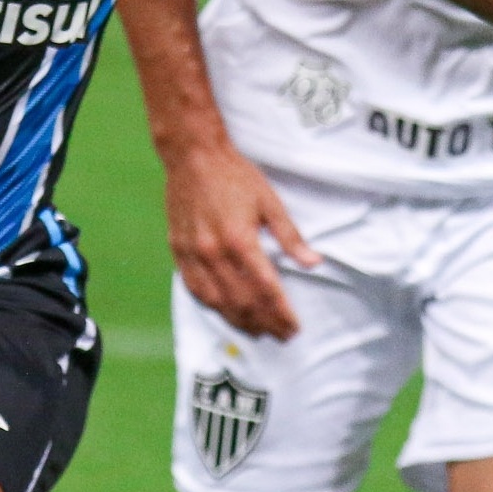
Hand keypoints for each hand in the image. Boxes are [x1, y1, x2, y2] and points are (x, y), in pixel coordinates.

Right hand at [165, 144, 319, 340]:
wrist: (192, 156)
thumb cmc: (234, 175)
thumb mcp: (269, 202)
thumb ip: (290, 237)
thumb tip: (313, 262)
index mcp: (240, 240)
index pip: (266, 289)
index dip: (282, 312)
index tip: (294, 326)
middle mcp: (214, 253)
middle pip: (243, 301)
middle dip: (265, 322)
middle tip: (282, 335)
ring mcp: (193, 255)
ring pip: (217, 302)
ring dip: (240, 321)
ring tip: (259, 332)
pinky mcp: (179, 252)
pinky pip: (195, 290)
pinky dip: (213, 307)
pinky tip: (226, 314)